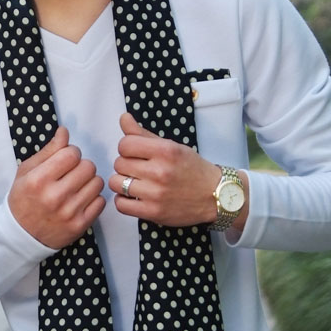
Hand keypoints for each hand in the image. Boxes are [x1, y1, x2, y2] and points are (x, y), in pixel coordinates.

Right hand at [8, 127, 104, 248]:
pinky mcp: (80, 225)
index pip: (72, 154)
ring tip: (77, 186)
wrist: (21, 235)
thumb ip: (48, 151)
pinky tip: (81, 200)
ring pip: (97, 183)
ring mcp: (69, 212)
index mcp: (39, 180)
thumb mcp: (27, 172)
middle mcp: (55, 196)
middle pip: (88, 167)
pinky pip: (101, 202)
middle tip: (73, 174)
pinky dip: (93, 199)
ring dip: (89, 181)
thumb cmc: (23, 199)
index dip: (71, 153)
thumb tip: (65, 131)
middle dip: (82, 166)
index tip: (66, 160)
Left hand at [108, 113, 222, 226]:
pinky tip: (132, 197)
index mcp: (165, 151)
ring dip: (121, 182)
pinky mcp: (153, 212)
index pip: (125, 144)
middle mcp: (160, 171)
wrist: (214, 196)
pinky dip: (123, 200)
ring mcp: (156, 194)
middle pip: (119, 163)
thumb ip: (144, 134)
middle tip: (138, 169)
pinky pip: (121, 205)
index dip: (127, 148)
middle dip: (125, 165)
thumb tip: (123, 118)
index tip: (135, 153)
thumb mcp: (172, 146)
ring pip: (116, 183)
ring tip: (134, 183)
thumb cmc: (192, 169)